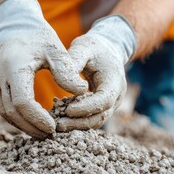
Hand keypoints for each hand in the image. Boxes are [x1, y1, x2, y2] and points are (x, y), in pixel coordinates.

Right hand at [0, 0, 87, 138]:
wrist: (17, 24)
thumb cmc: (39, 36)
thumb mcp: (55, 49)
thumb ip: (66, 70)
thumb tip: (81, 91)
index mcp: (14, 67)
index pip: (22, 102)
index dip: (37, 118)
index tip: (54, 127)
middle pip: (11, 112)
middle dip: (30, 127)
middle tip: (50, 136)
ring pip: (5, 113)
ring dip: (23, 125)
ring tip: (43, 133)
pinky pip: (5, 107)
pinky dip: (19, 118)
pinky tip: (34, 122)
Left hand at [56, 15, 136, 130]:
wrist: (106, 50)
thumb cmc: (94, 47)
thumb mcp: (83, 48)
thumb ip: (74, 61)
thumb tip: (62, 79)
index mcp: (115, 81)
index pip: (104, 100)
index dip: (87, 108)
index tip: (68, 110)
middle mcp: (116, 96)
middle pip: (100, 116)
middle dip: (79, 122)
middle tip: (57, 124)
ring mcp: (112, 104)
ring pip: (96, 121)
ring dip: (77, 125)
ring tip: (56, 125)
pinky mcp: (103, 108)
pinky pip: (91, 119)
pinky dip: (77, 122)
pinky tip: (60, 120)